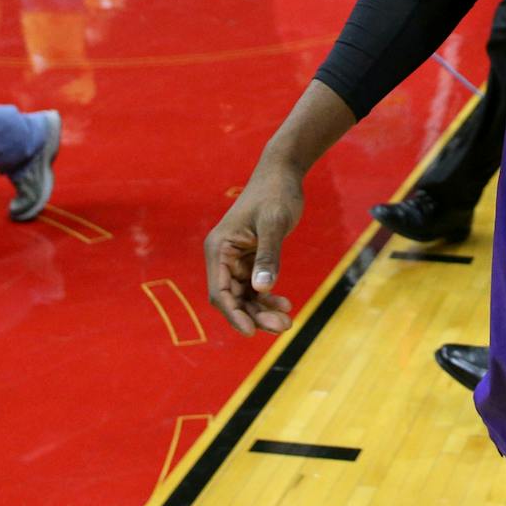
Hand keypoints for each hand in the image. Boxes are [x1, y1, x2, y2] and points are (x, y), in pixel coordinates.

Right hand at [204, 170, 301, 335]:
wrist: (283, 173)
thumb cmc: (276, 194)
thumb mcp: (274, 224)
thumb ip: (269, 256)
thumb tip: (262, 289)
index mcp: (219, 248)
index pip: (219, 292)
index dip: (233, 314)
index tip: (250, 332)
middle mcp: (222, 257)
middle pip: (233, 298)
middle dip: (254, 316)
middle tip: (283, 327)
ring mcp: (235, 259)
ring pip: (244, 296)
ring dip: (262, 311)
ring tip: (287, 322)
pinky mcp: (250, 259)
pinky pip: (254, 287)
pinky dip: (267, 298)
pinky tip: (285, 305)